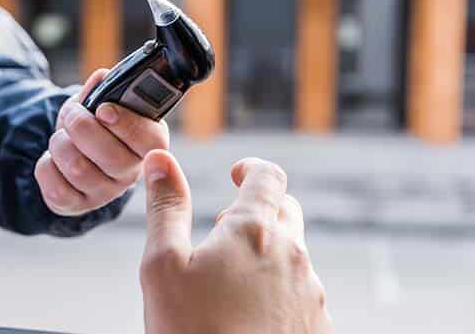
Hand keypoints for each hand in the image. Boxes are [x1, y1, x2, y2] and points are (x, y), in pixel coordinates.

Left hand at [35, 69, 169, 215]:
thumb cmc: (94, 126)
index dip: (127, 125)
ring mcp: (106, 193)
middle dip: (82, 127)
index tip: (104, 109)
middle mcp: (131, 172)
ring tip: (62, 137)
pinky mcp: (79, 205)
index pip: (152, 141)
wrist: (73, 154)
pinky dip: (46, 166)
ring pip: (79, 170)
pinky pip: (56, 187)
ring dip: (60, 144)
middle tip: (73, 115)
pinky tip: (54, 159)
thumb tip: (102, 78)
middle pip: (111, 157)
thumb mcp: (99, 103)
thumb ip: (102, 89)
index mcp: (147, 143)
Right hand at [140, 151, 332, 333]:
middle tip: (224, 230)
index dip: (252, 168)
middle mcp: (293, 256)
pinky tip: (247, 313)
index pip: (269, 177)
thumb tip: (159, 160)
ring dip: (267, 252)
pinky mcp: (316, 325)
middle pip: (287, 212)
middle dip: (258, 210)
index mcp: (255, 232)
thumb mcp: (162, 264)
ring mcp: (309, 293)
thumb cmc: (190, 331)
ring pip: (294, 255)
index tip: (237, 174)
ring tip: (229, 280)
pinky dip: (278, 288)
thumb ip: (165, 206)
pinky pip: (300, 292)